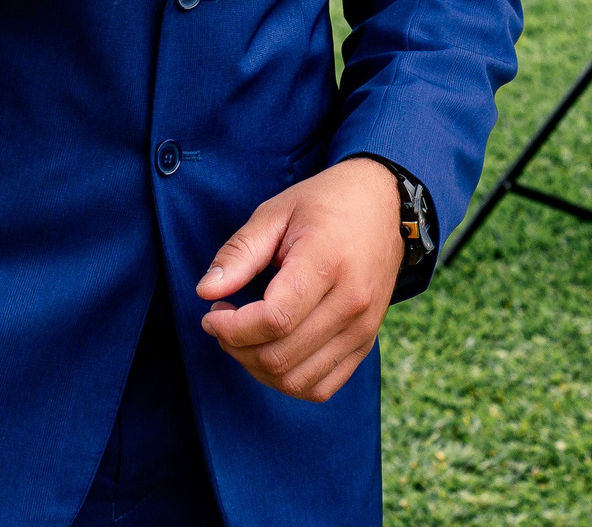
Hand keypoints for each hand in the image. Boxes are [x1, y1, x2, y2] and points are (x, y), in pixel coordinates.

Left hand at [196, 156, 403, 402]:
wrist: (385, 205)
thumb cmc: (325, 203)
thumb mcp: (276, 212)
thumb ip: (239, 253)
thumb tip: (206, 292)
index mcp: (327, 262)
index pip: (274, 320)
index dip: (232, 328)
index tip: (212, 313)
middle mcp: (351, 302)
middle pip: (281, 356)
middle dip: (237, 348)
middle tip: (222, 321)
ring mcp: (363, 328)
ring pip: (298, 380)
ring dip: (257, 368)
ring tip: (244, 336)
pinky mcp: (366, 342)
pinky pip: (322, 387)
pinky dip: (288, 381)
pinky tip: (272, 350)